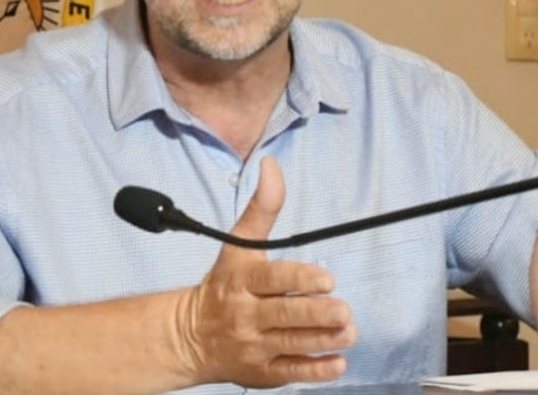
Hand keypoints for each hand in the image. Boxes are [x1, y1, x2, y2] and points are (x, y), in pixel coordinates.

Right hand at [177, 157, 355, 386]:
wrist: (188, 337)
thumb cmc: (224, 285)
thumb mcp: (238, 245)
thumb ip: (261, 208)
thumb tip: (271, 165)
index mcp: (242, 281)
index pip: (272, 280)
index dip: (299, 280)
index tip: (326, 280)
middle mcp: (246, 315)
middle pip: (284, 315)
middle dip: (316, 315)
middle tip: (344, 311)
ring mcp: (254, 346)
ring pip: (290, 344)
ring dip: (322, 340)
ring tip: (349, 332)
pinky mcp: (261, 373)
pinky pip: (289, 373)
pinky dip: (314, 370)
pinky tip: (337, 363)